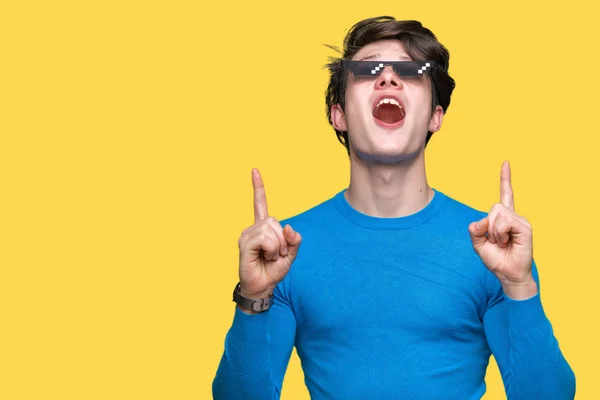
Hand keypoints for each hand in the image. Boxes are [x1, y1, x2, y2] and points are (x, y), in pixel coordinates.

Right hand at [237, 168, 301, 302]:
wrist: (262, 286)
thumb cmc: (273, 270)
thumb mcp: (291, 254)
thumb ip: (294, 240)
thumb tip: (289, 227)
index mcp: (262, 228)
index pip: (260, 204)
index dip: (258, 187)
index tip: (255, 170)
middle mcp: (252, 228)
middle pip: (274, 221)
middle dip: (283, 239)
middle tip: (278, 254)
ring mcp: (247, 235)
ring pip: (270, 230)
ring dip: (277, 246)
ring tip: (270, 257)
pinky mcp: (245, 244)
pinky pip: (265, 238)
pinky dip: (272, 249)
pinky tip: (265, 257)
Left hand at [468, 161, 537, 298]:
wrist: (508, 274)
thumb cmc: (496, 259)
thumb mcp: (478, 243)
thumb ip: (474, 230)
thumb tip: (482, 220)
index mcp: (504, 218)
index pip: (505, 194)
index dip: (505, 179)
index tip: (506, 163)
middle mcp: (514, 216)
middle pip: (494, 207)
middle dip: (489, 226)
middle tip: (496, 240)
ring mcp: (521, 221)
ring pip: (498, 214)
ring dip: (494, 232)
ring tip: (502, 242)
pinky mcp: (525, 228)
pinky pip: (505, 222)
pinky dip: (500, 233)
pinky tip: (507, 241)